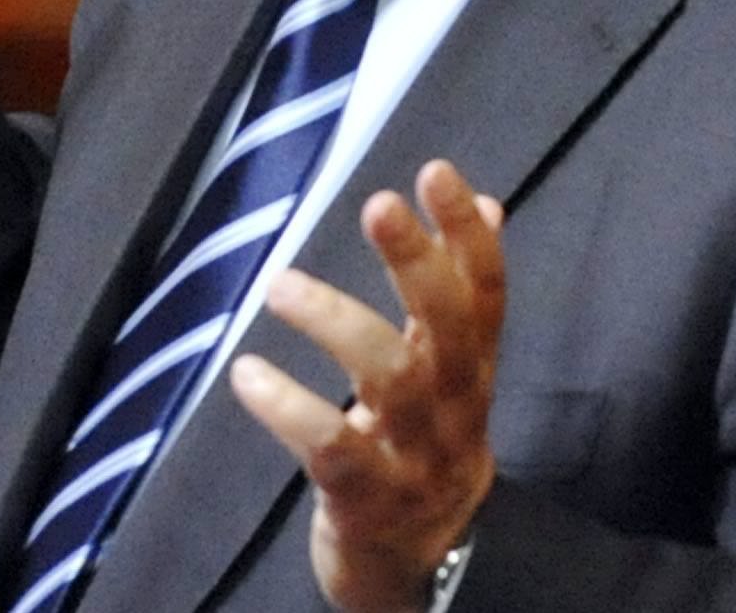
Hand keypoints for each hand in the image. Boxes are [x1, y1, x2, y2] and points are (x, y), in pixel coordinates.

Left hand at [230, 160, 505, 612]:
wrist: (422, 564)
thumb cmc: (424, 443)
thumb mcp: (453, 372)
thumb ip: (462, 293)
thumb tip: (489, 203)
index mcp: (472, 370)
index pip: (485, 293)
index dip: (466, 233)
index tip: (436, 171)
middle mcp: (453, 409)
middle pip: (448, 328)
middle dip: (416, 263)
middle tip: (377, 203)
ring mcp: (413, 457)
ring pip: (391, 381)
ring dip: (336, 323)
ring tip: (280, 285)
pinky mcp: (365, 499)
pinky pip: (329, 448)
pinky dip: (286, 406)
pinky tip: (246, 373)